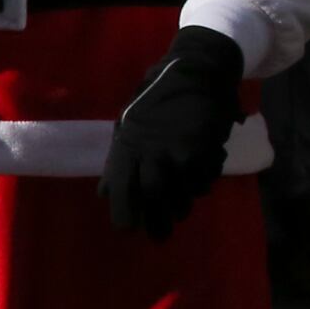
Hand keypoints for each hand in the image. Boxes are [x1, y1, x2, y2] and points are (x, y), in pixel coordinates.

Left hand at [101, 25, 245, 238]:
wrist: (196, 71)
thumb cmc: (156, 100)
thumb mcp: (127, 125)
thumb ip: (118, 160)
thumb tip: (104, 193)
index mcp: (128, 144)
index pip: (121, 186)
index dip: (123, 212)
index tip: (128, 231)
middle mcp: (152, 149)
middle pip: (153, 195)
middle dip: (157, 220)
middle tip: (160, 237)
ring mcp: (180, 149)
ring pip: (182, 191)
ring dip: (182, 204)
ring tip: (180, 209)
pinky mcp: (205, 147)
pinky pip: (204, 178)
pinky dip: (202, 183)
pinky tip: (200, 178)